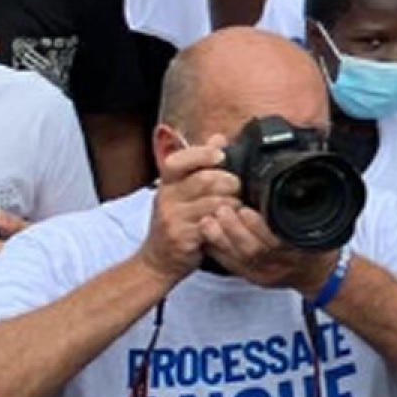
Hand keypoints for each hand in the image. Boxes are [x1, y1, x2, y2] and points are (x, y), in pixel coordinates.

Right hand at [139, 133, 239, 285]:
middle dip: (230, 182)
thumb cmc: (177, 221)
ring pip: (214, 202)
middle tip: (238, 188)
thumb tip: (219, 137)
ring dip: (233, 204)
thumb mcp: (182, 191)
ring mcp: (172, 219)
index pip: (178, 160)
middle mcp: (166, 198)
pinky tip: (230, 222)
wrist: (158, 260)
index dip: (203, 154)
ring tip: (237, 207)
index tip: (221, 156)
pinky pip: (212, 224)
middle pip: (205, 180)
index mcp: (167, 182)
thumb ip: (200, 164)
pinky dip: (227, 222)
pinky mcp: (182, 237)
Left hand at [198, 202, 337, 295]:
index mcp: (303, 247)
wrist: (318, 274)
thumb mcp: (324, 223)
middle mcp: (285, 263)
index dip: (258, 226)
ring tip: (208, 222)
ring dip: (221, 240)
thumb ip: (303, 206)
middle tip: (221, 210)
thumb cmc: (319, 243)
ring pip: (240, 260)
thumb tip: (281, 178)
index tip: (244, 209)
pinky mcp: (254, 278)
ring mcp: (268, 274)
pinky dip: (218, 252)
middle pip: (255, 251)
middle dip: (234, 230)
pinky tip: (207, 238)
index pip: (279, 240)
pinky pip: (233, 267)